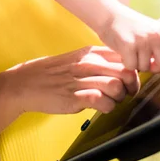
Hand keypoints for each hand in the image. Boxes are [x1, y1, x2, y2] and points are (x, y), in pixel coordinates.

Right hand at [4, 46, 139, 114]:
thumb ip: (98, 61)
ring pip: (116, 87)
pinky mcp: (74, 97)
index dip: (133, 70)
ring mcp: (81, 79)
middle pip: (125, 72)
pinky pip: (102, 102)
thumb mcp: (77, 59)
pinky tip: (101, 108)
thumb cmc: (55, 73)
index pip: (124, 56)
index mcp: (90, 52)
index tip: (130, 80)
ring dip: (119, 98)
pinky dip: (107, 107)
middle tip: (125, 94)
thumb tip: (122, 68)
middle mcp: (88, 63)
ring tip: (111, 101)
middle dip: (131, 86)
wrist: (27, 83)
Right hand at [99, 4, 159, 72]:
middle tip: (145, 58)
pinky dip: (127, 64)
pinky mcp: (129, 46)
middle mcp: (156, 35)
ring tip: (131, 49)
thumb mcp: (148, 32)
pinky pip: (133, 67)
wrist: (107, 14)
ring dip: (139, 64)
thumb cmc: (129, 26)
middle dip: (156, 67)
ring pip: (147, 68)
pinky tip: (123, 52)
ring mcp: (142, 40)